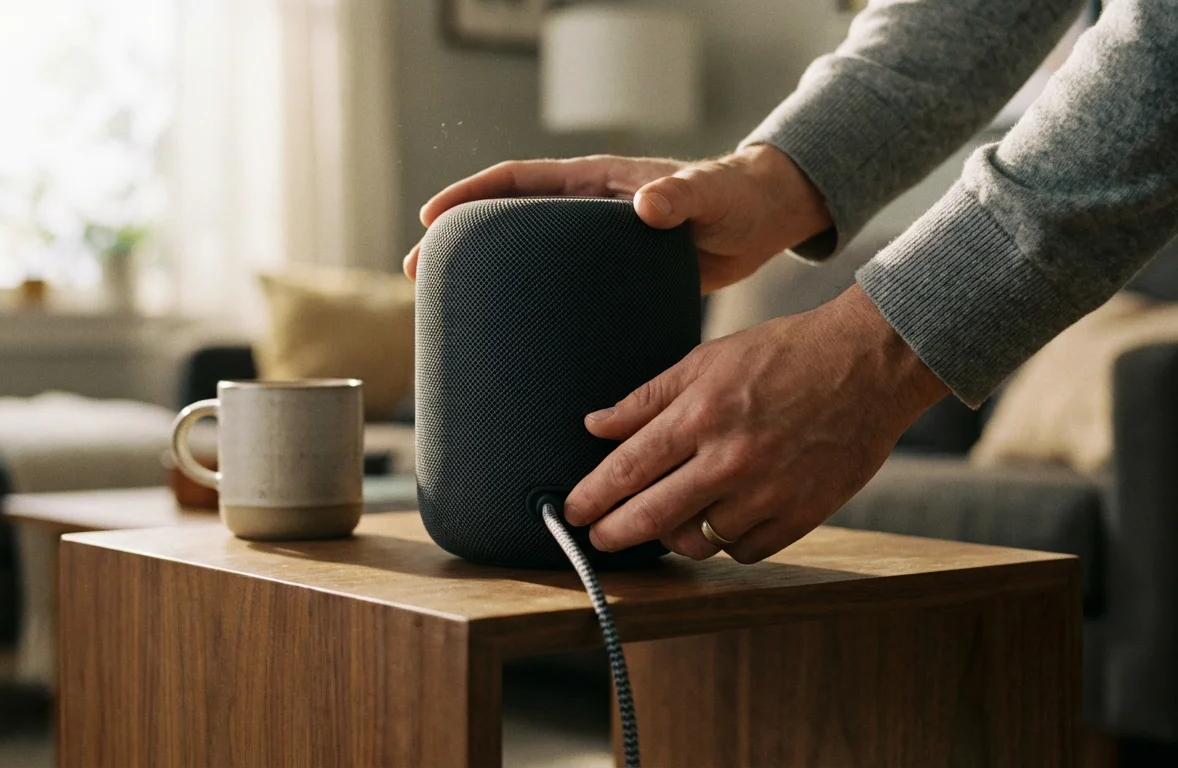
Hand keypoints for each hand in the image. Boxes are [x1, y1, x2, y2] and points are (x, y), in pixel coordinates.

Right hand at [403, 146, 831, 292]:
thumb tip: (646, 203)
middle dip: (458, 244)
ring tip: (449, 315)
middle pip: (505, 224)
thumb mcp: (706, 193)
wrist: (761, 222)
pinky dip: (531, 311)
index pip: (515, 180)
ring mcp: (595, 248)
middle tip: (416, 275)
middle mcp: (585, 211)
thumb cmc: (734, 197)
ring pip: (526, 262)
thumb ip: (679, 195)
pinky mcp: (611, 281)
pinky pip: (559, 293)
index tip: (429, 219)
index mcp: (593, 182)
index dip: (469, 196)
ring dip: (488, 284)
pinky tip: (518, 345)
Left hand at [562, 285, 950, 562]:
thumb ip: (647, 398)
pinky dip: (727, 541)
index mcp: (701, 414)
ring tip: (668, 522)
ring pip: (698, 541)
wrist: (869, 364)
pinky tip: (722, 519)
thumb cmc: (785, 355)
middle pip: (651, 517)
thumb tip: (594, 425)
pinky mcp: (803, 515)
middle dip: (614, 534)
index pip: (627, 469)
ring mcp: (768, 492)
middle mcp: (730, 459)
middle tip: (598, 539)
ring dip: (675, 537)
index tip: (571, 513)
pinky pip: (745, 550)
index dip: (591, 497)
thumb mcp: (708, 360)